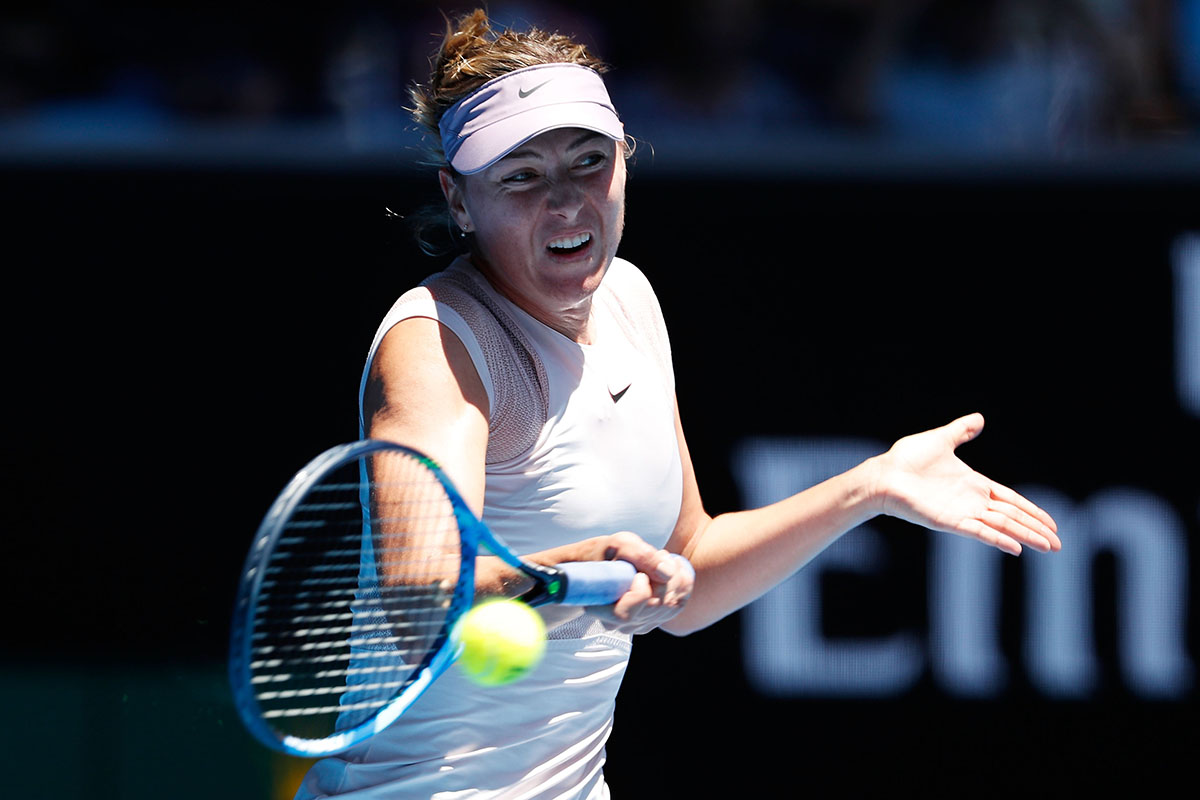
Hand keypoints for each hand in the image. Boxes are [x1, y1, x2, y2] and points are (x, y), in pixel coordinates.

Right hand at [589, 531, 694, 633]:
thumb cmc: (601, 554)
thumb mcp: (619, 545)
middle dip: (667, 575)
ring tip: (663, 559)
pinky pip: (676, 607)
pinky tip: (673, 570)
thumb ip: (641, 556)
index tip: (641, 568)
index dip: (646, 582)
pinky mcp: (651, 621)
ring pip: (671, 605)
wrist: (594, 565)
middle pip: (659, 603)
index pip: (638, 604)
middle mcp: (623, 624)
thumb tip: (667, 573)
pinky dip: (682, 586)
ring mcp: (638, 625)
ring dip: (676, 578)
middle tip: (660, 554)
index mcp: (606, 609)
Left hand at [872, 413, 1059, 555]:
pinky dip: (997, 539)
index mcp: (973, 484)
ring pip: (1001, 526)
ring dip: (1025, 536)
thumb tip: (980, 418)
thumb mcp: (941, 439)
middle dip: (1036, 529)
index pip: (1010, 499)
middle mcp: (971, 501)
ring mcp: (962, 513)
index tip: (1051, 523)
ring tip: (1049, 547)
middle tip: (1059, 543)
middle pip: (1012, 516)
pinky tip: (1016, 548)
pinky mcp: (949, 522)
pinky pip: (979, 532)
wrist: (884, 473)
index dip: (1031, 510)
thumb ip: (961, 431)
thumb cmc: (907, 459)